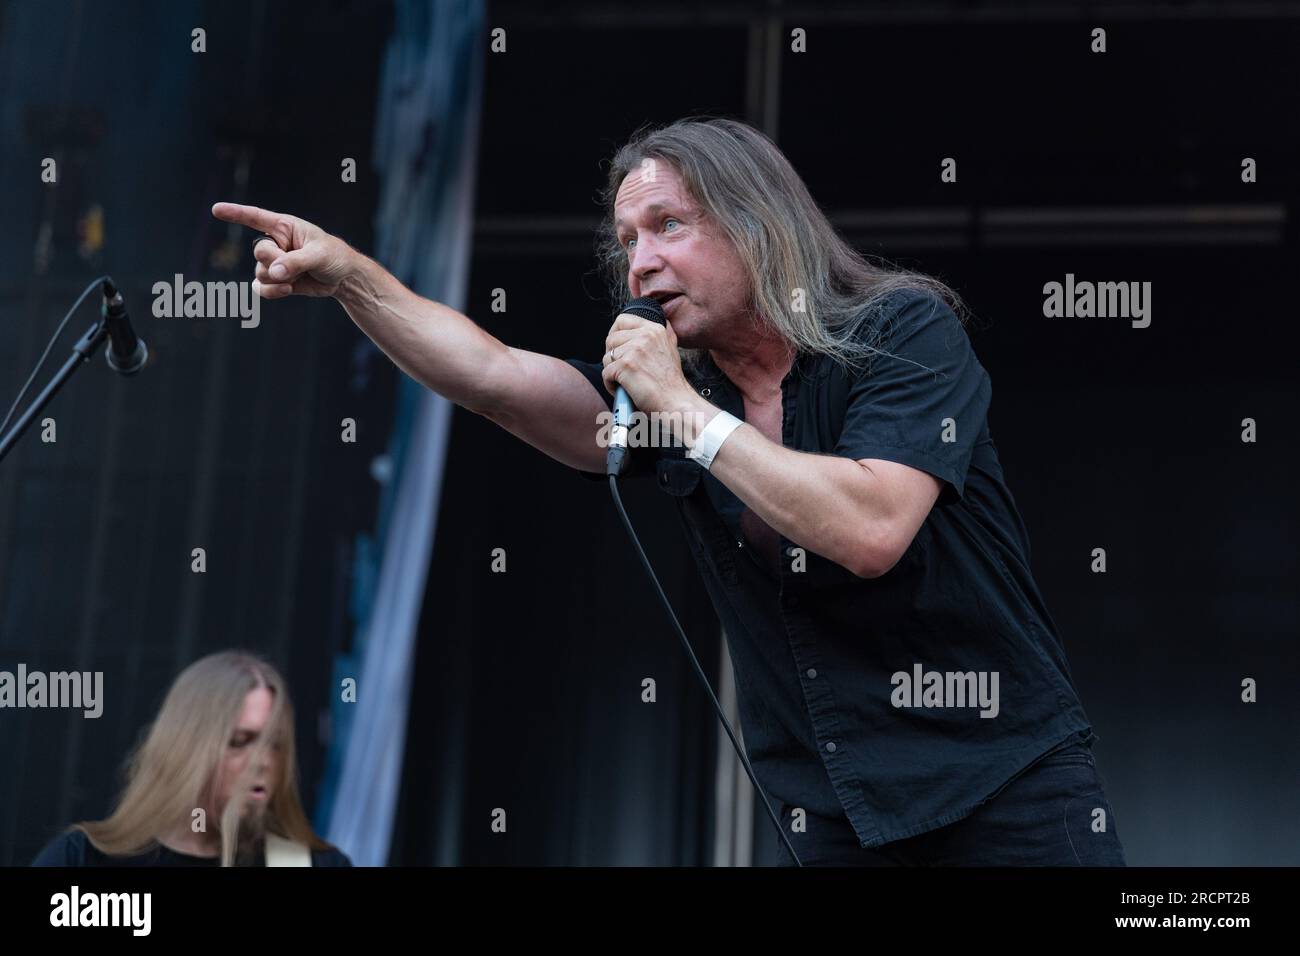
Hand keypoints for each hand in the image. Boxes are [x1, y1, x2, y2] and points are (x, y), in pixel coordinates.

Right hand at [210, 202, 354, 298]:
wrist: (343, 278)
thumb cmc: (333, 257)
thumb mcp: (319, 255)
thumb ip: (296, 261)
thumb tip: (273, 272)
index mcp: (284, 227)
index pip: (255, 217)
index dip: (235, 213)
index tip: (216, 209)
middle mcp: (275, 243)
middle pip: (259, 253)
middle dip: (276, 262)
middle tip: (296, 264)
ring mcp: (273, 263)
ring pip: (260, 273)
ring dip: (278, 279)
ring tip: (298, 277)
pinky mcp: (276, 281)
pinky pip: (261, 288)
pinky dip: (272, 292)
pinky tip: (288, 290)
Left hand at [600, 313, 692, 415]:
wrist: (676, 402)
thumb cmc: (672, 382)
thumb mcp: (672, 348)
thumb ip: (664, 333)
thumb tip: (662, 320)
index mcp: (654, 330)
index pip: (622, 320)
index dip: (615, 334)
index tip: (617, 348)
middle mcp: (645, 336)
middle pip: (611, 339)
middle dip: (612, 356)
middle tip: (622, 370)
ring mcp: (634, 350)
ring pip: (607, 357)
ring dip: (612, 372)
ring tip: (625, 382)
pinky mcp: (625, 366)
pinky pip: (605, 373)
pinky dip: (610, 385)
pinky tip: (622, 390)